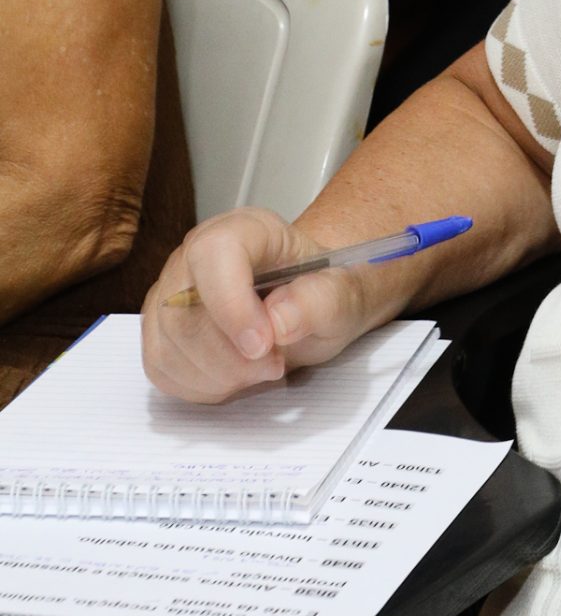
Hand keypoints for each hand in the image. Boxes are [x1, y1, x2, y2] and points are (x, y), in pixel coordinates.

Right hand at [142, 207, 377, 401]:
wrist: (312, 304)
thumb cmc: (321, 292)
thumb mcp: (345, 295)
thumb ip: (321, 301)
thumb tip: (279, 319)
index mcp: (247, 229)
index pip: (214, 254)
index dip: (230, 305)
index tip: (262, 344)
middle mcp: (197, 254)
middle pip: (182, 309)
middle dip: (231, 355)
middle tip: (274, 364)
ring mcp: (171, 291)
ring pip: (168, 345)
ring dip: (220, 375)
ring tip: (262, 367)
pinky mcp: (161, 331)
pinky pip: (162, 369)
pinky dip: (201, 386)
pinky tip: (235, 376)